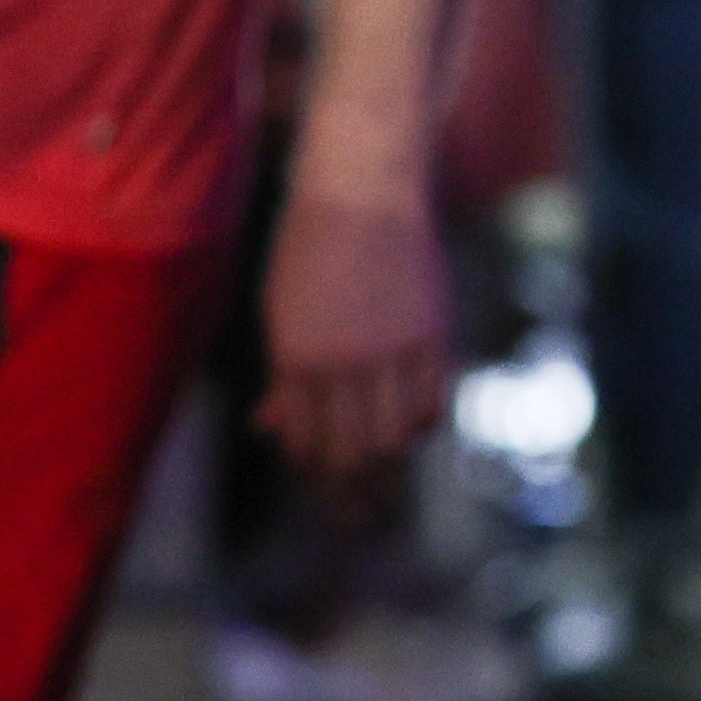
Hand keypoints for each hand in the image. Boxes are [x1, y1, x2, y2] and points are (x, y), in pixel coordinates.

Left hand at [259, 176, 453, 481]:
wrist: (362, 189)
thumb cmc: (308, 248)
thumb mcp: (278, 312)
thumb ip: (282, 376)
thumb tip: (268, 429)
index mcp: (296, 357)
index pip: (305, 443)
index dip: (312, 472)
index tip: (319, 481)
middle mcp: (343, 361)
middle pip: (353, 453)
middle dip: (353, 491)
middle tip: (358, 510)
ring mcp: (391, 348)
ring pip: (397, 437)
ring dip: (391, 465)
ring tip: (387, 478)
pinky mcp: (431, 333)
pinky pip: (433, 401)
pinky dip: (423, 424)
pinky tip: (413, 426)